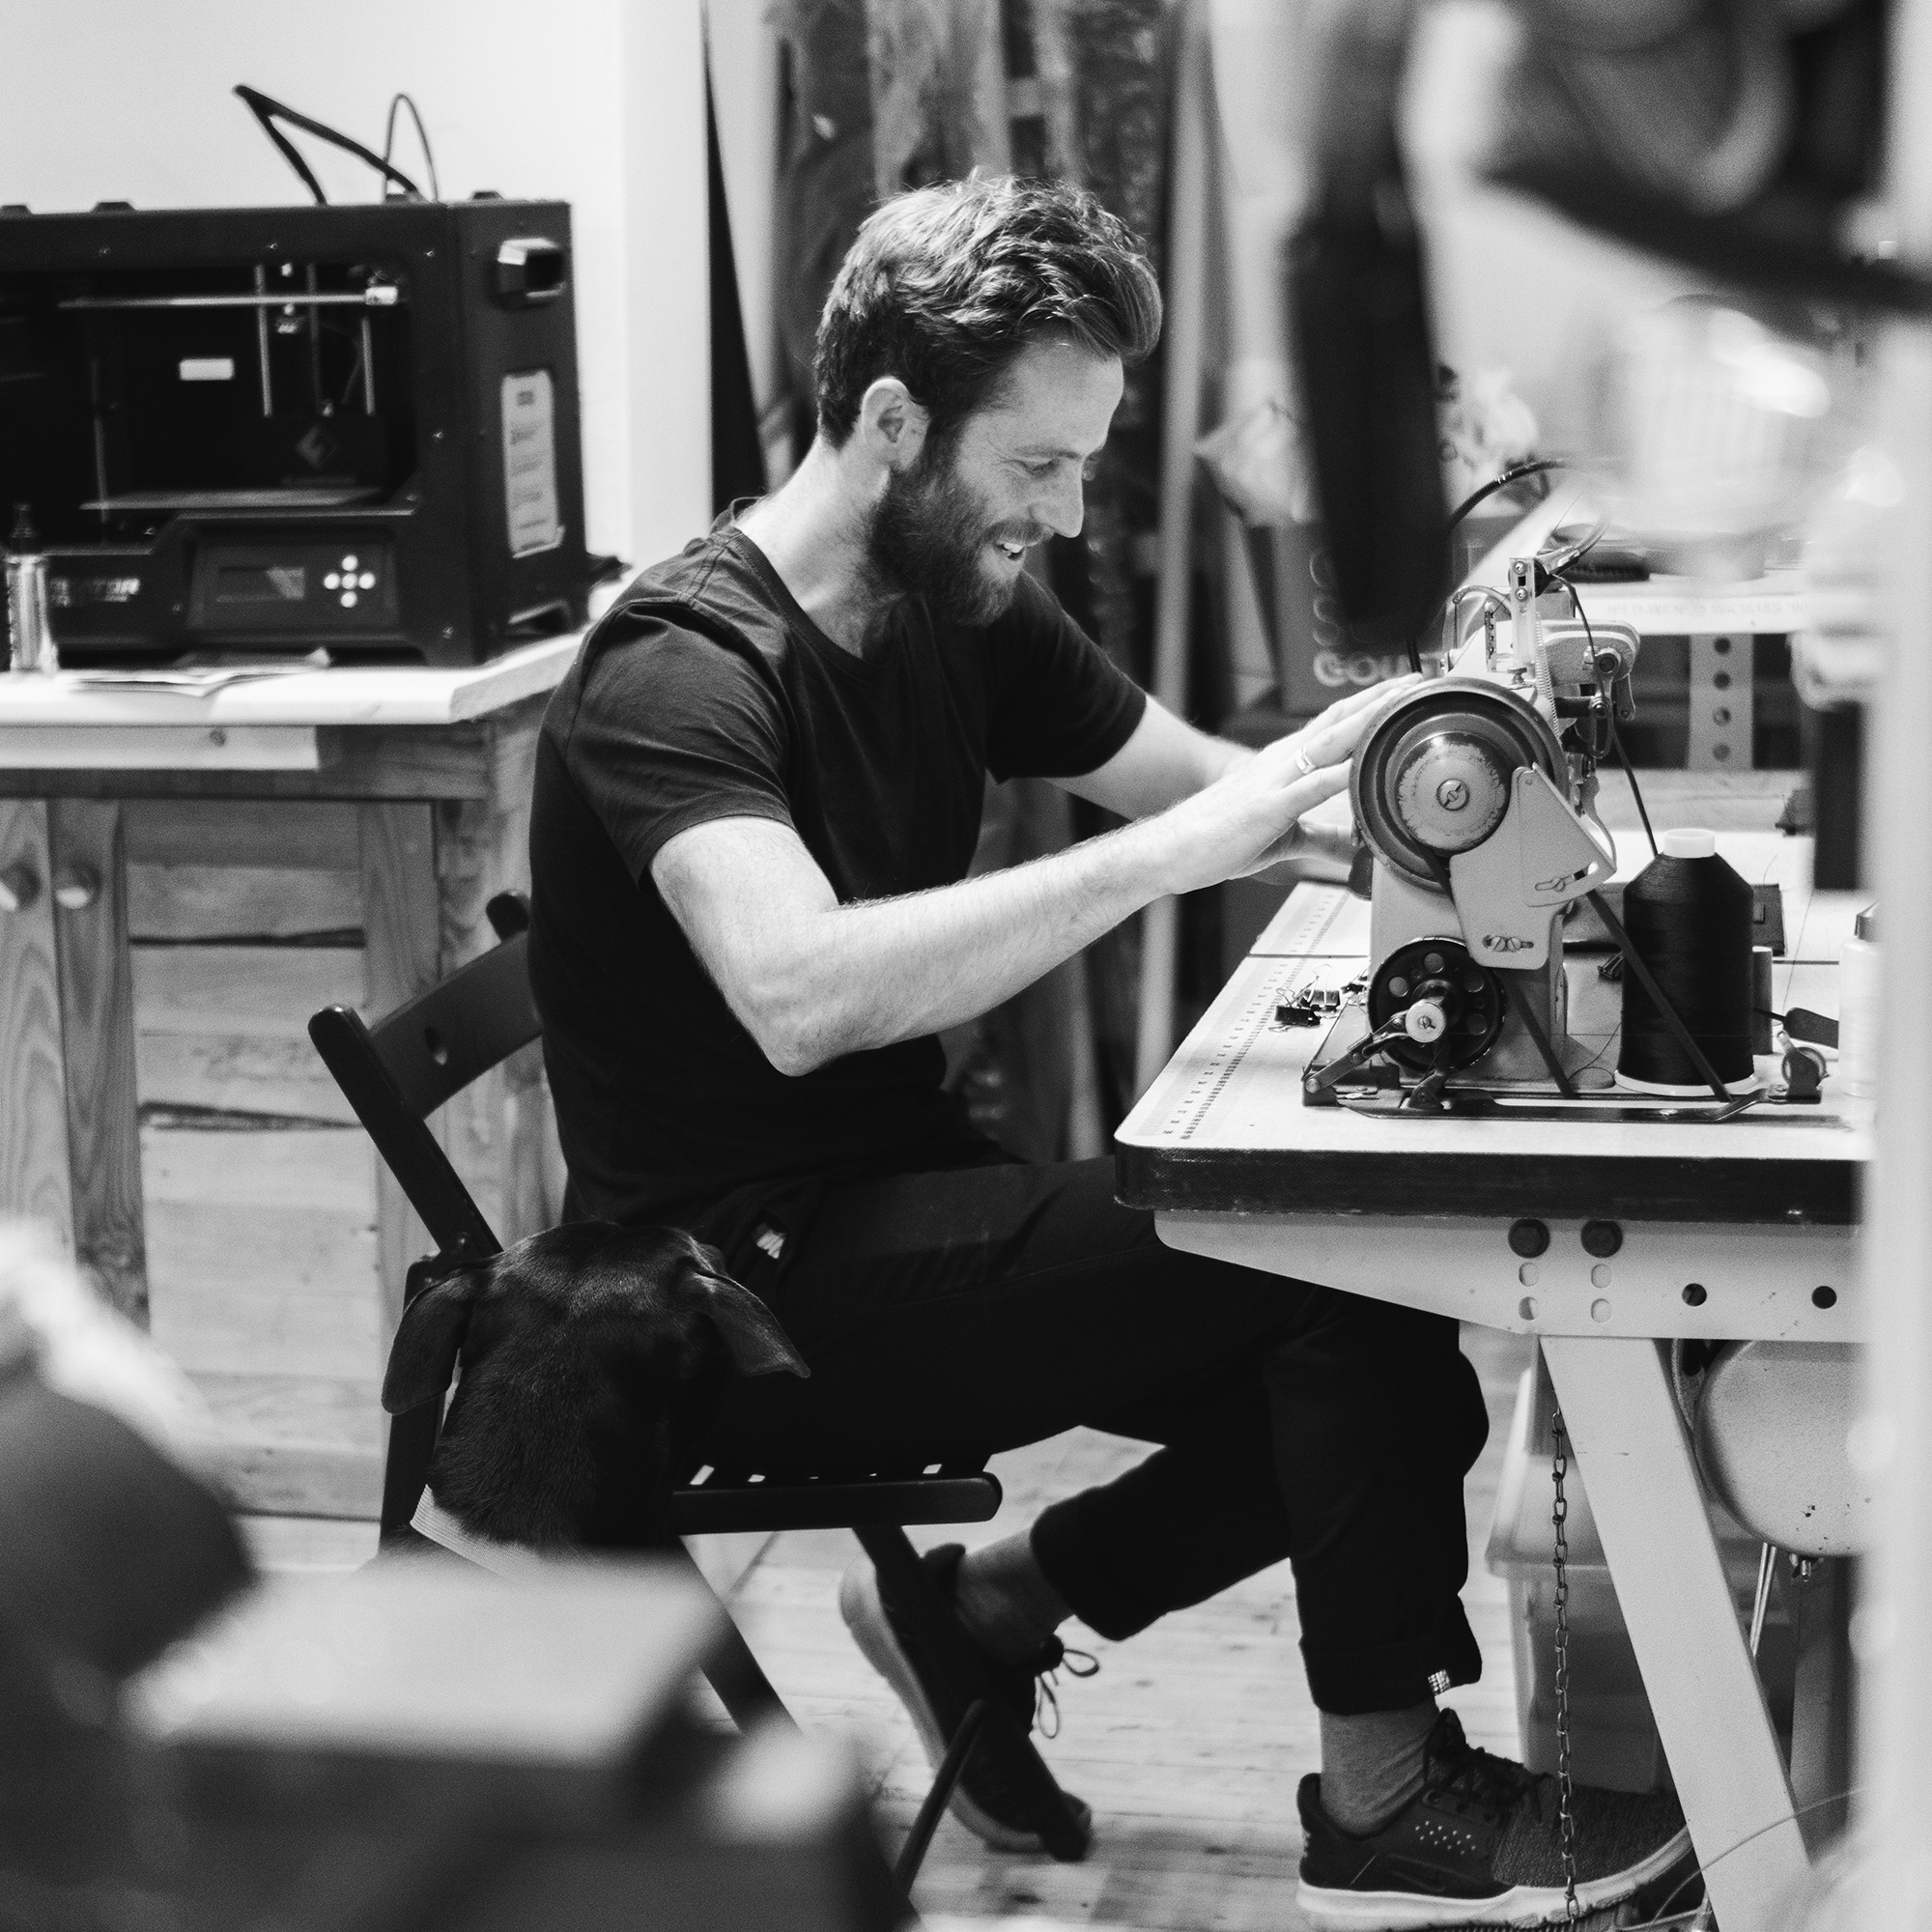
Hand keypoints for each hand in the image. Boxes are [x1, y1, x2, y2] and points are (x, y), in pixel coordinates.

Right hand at [1149, 676, 1419, 892]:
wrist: (1168, 850)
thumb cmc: (1214, 840)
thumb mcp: (1282, 838)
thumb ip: (1321, 836)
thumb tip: (1351, 843)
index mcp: (1284, 764)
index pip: (1335, 724)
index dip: (1371, 706)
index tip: (1404, 693)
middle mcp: (1282, 762)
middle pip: (1341, 721)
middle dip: (1382, 700)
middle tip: (1418, 680)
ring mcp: (1275, 780)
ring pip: (1332, 742)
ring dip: (1370, 721)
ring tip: (1402, 705)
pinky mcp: (1268, 807)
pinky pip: (1312, 786)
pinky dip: (1341, 775)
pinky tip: (1365, 766)